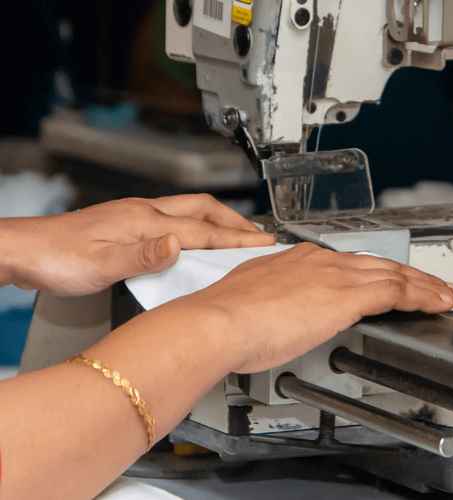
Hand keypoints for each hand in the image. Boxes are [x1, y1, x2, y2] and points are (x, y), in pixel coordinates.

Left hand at [0, 194, 274, 295]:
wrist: (23, 251)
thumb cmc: (55, 259)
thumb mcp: (99, 266)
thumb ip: (141, 257)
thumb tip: (178, 246)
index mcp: (143, 222)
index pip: (201, 229)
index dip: (234, 237)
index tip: (261, 242)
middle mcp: (142, 213)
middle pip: (201, 209)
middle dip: (234, 221)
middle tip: (258, 233)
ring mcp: (134, 216)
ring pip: (189, 211)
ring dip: (217, 221)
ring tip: (235, 234)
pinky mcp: (126, 223)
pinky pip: (174, 219)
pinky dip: (196, 226)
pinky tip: (193, 238)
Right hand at [174, 243, 452, 372]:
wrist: (219, 321)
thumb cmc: (227, 316)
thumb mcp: (255, 298)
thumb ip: (276, 299)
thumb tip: (282, 307)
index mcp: (301, 261)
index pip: (353, 264)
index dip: (379, 273)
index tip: (392, 281)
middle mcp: (322, 262)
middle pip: (381, 265)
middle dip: (413, 277)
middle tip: (436, 286)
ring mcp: (335, 276)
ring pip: (396, 275)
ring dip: (427, 287)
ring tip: (449, 297)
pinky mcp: (345, 296)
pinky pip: (396, 292)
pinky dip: (422, 297)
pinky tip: (437, 304)